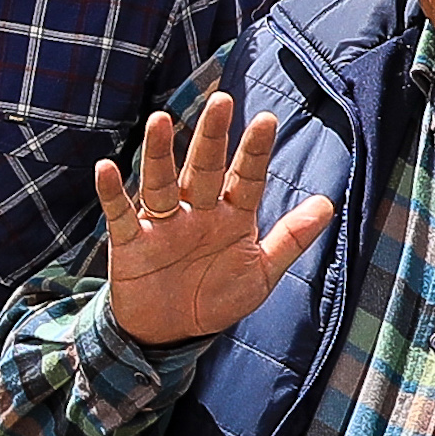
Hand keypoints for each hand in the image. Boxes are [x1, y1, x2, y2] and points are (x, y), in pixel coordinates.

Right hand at [93, 94, 338, 350]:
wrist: (170, 334)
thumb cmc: (217, 297)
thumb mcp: (261, 273)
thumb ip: (291, 238)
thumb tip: (328, 204)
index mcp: (231, 216)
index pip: (246, 178)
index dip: (255, 152)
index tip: (268, 120)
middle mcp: (196, 213)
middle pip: (203, 168)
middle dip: (212, 136)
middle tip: (220, 101)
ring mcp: (162, 225)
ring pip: (161, 182)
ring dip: (159, 153)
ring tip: (159, 120)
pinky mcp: (131, 244)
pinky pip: (121, 215)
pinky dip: (112, 193)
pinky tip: (106, 168)